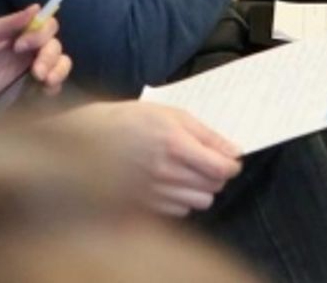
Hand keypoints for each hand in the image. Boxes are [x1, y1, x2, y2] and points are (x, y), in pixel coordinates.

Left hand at [0, 5, 72, 115]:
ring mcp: (33, 70)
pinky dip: (55, 86)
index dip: (41, 34)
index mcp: (22, 33)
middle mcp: (32, 50)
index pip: (47, 26)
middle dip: (49, 56)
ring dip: (58, 70)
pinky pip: (54, 86)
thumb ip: (11, 22)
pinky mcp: (32, 91)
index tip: (20, 46)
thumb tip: (37, 7)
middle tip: (35, 71)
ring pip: (61, 64)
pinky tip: (45, 90)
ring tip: (45, 80)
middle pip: (55, 46)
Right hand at [56, 101, 241, 216]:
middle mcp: (165, 171)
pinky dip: (182, 199)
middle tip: (206, 162)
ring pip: (199, 202)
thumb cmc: (133, 120)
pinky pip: (180, 211)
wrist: (90, 139)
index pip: (220, 168)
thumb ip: (207, 135)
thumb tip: (236, 152)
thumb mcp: (173, 115)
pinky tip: (170, 183)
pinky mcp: (144, 206)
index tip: (230, 161)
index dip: (232, 166)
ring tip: (186, 172)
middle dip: (216, 175)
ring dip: (200, 189)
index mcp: (174, 144)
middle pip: (213, 187)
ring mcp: (153, 192)